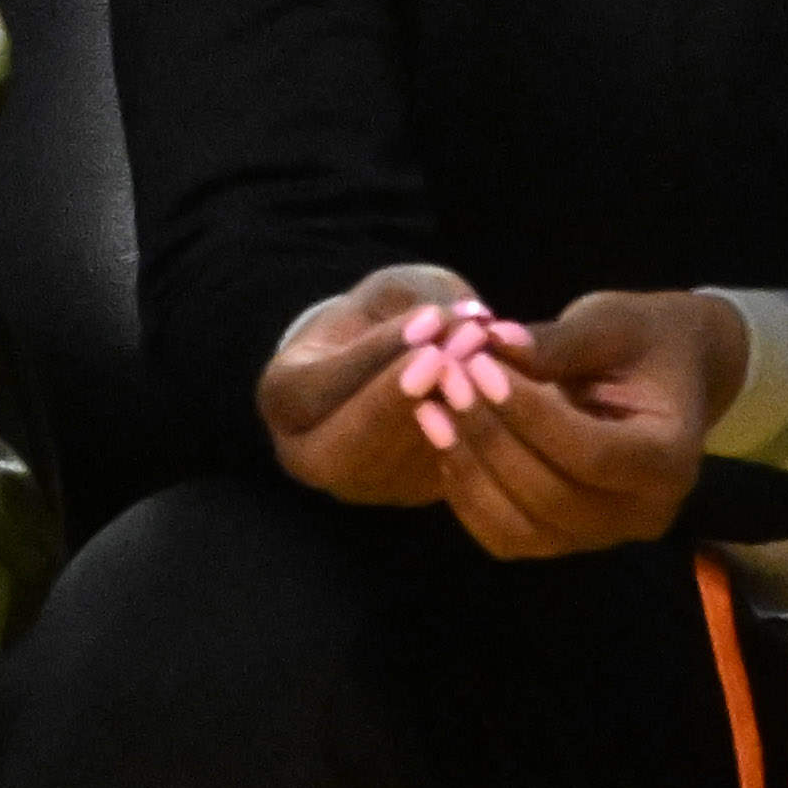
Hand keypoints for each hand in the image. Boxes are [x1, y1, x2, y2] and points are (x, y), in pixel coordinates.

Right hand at [261, 261, 486, 506]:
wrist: (386, 364)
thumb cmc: (381, 318)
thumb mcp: (390, 292)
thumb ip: (421, 299)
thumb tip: (471, 321)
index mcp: (283, 396)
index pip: (318, 388)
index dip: (375, 356)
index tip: (430, 322)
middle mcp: (309, 454)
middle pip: (349, 445)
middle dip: (407, 402)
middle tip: (459, 356)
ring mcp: (361, 484)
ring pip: (398, 469)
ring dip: (447, 420)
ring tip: (490, 365)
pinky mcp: (411, 495)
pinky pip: (438, 477)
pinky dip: (471, 438)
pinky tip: (503, 394)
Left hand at [429, 284, 738, 561]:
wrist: (663, 372)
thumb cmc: (643, 341)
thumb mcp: (611, 324)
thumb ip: (559, 342)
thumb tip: (493, 341)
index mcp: (671, 461)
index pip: (593, 454)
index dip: (529, 414)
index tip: (478, 365)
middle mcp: (642, 513)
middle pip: (552, 497)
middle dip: (491, 437)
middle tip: (446, 379)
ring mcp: (601, 536)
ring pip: (520, 527)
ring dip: (469, 468)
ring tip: (431, 407)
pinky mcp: (562, 539)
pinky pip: (502, 535)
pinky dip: (466, 492)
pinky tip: (441, 438)